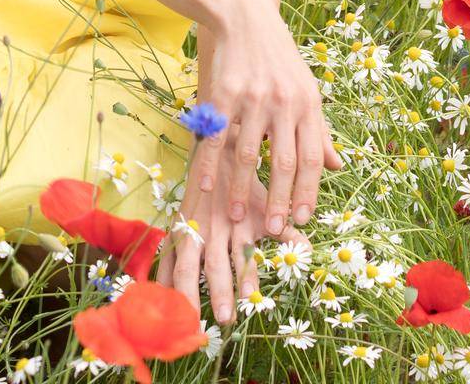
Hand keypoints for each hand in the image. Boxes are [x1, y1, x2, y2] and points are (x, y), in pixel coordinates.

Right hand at [155, 139, 310, 327]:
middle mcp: (214, 228)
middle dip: (219, 290)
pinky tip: (161, 300)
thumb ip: (286, 230)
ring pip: (187, 263)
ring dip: (188, 290)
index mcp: (238, 224)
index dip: (247, 276)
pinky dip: (163, 278)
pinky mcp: (176, 230)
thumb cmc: (247, 187)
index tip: (250, 299)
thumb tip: (308, 251)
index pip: (243, 254)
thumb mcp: (268, 205)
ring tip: (190, 317)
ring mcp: (192, 230)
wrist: (218, 152)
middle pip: (215, 263)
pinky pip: (167, 257)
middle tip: (226, 317)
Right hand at [193, 0, 342, 237]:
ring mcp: (254, 97)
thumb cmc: (280, 60)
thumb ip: (320, 131)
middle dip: (281, 200)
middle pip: (284, 161)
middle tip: (274, 230)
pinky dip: (210, 165)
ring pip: (250, 154)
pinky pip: (217, 136)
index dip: (309, 192)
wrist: (247, 17)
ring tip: (237, 216)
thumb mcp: (307, 91)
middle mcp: (284, 102)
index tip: (303, 222)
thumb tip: (340, 167)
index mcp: (308, 104)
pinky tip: (205, 187)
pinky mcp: (225, 91)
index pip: (313, 158)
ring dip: (243, 189)